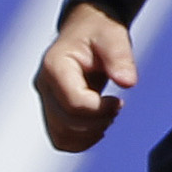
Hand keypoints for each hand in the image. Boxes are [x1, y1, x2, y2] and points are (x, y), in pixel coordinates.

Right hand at [33, 8, 136, 152]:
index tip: (118, 101)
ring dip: (90, 133)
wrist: (86, 30)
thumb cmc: (99, 31)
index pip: (74, 103)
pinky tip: (99, 125)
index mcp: (54, 65)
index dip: (100, 109)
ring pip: (62, 136)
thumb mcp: (113, 36)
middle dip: (98, 121)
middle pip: (67, 122)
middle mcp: (44, 85)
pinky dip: (81, 141)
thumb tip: (127, 82)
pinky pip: (61, 139)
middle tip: (116, 107)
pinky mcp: (51, 111)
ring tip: (107, 115)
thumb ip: (120, 57)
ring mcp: (45, 100)